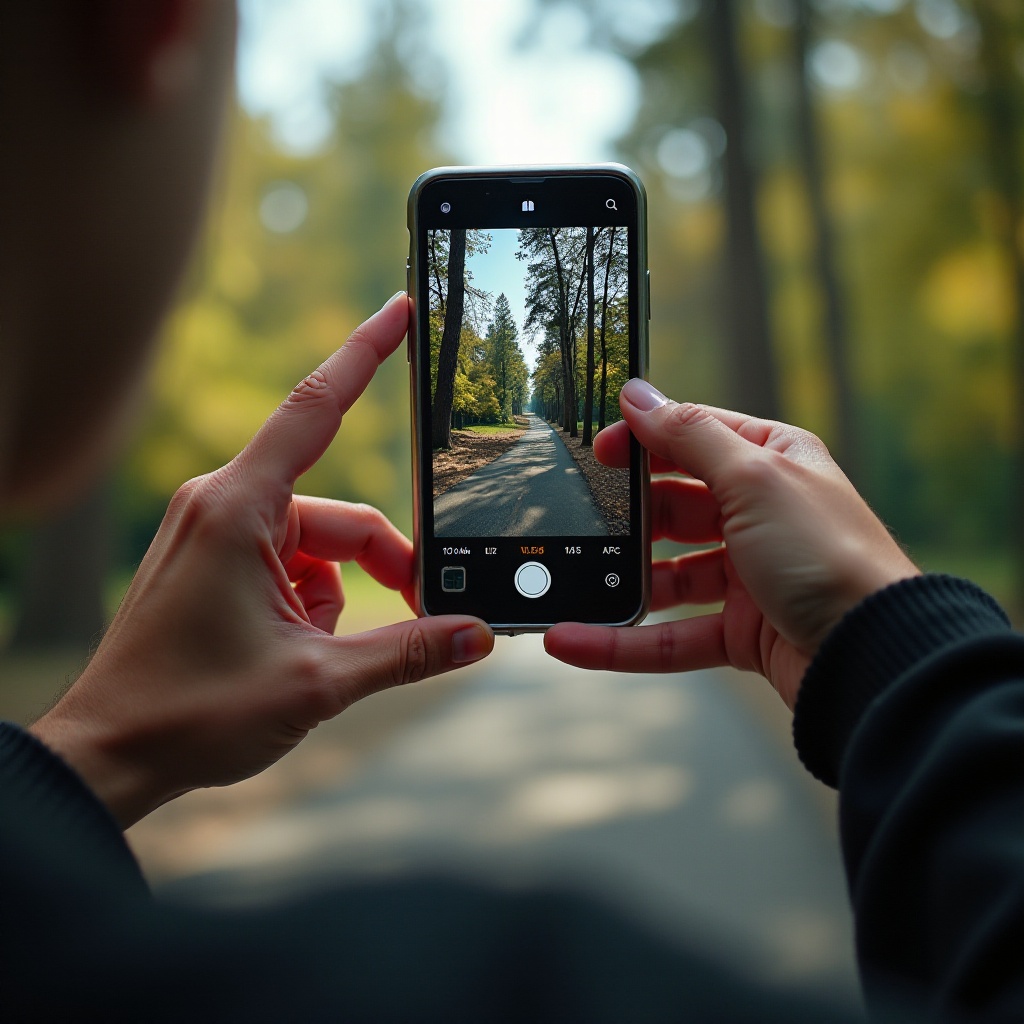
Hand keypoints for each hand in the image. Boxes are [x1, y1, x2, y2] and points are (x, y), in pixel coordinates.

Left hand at [31, 293, 492, 827]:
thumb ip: (407, 650)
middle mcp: (223, 506)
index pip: (315, 409)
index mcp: (239, 510)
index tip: (398, 311)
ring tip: (318, 658)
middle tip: (419, 616)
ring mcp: (216, 534)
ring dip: (340, 599)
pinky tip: (294, 653)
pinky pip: (289, 565)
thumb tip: (476, 634)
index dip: (364, 353)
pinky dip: (310, 605)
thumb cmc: (189, 713)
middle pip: (339, 514)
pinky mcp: (214, 561)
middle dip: (383, 566)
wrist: (110, 755)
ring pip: (318, 546)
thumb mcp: (317, 683)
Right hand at [544, 379, 918, 708]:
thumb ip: (689, 435)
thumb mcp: (754, 476)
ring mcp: (750, 576)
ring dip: (624, 582)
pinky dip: (624, 641)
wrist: (874, 654)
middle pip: (676, 507)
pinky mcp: (740, 632)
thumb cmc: (829, 554)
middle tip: (587, 520)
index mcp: (773, 462)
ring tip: (578, 586)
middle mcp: (761, 515)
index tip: (600, 450)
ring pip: (668, 575)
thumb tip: (638, 395)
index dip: (646, 441)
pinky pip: (671, 634)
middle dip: (632, 516)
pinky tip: (578, 641)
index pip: (696, 438)